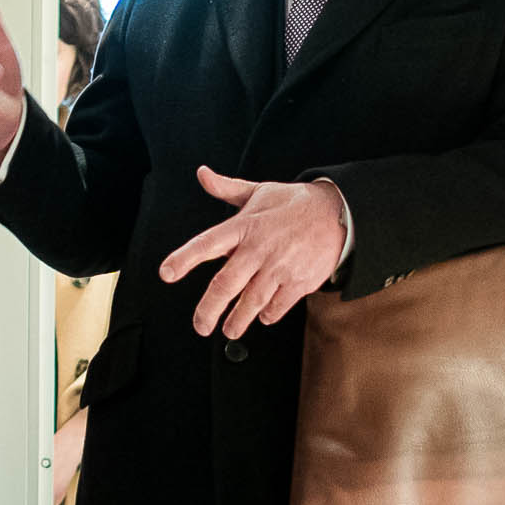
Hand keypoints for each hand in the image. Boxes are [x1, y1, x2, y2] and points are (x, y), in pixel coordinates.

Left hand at [160, 166, 347, 337]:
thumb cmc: (293, 204)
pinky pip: (277, 307)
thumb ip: (227, 188)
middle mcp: (259, 249)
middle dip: (208, 310)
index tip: (166, 274)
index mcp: (245, 226)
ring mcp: (280, 267)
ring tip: (229, 330)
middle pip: (225, 285)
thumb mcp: (259, 191)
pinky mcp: (299, 282)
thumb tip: (202, 174)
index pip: (207, 243)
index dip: (185, 258)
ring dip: (237, 321)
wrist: (337, 213)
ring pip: (251, 302)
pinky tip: (263, 315)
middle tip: (200, 326)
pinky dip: (267, 315)